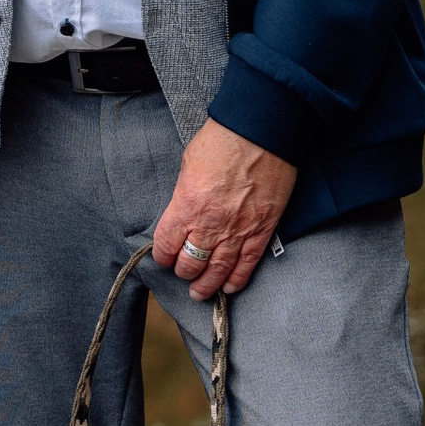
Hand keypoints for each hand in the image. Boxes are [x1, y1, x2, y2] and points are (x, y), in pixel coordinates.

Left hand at [151, 124, 297, 301]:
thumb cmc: (223, 139)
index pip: (166, 244)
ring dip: (207, 285)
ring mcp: (238, 230)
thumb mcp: (188, 164)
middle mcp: (210, 224)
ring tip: (200, 293)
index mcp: (186, 205)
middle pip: (191, 262)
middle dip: (184, 271)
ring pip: (218, 270)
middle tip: (183, 273)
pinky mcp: (262, 230)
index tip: (164, 256)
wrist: (261, 132)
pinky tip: (230, 287)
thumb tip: (183, 208)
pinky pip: (247, 264)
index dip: (162, 255)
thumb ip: (184, 192)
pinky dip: (238, 279)